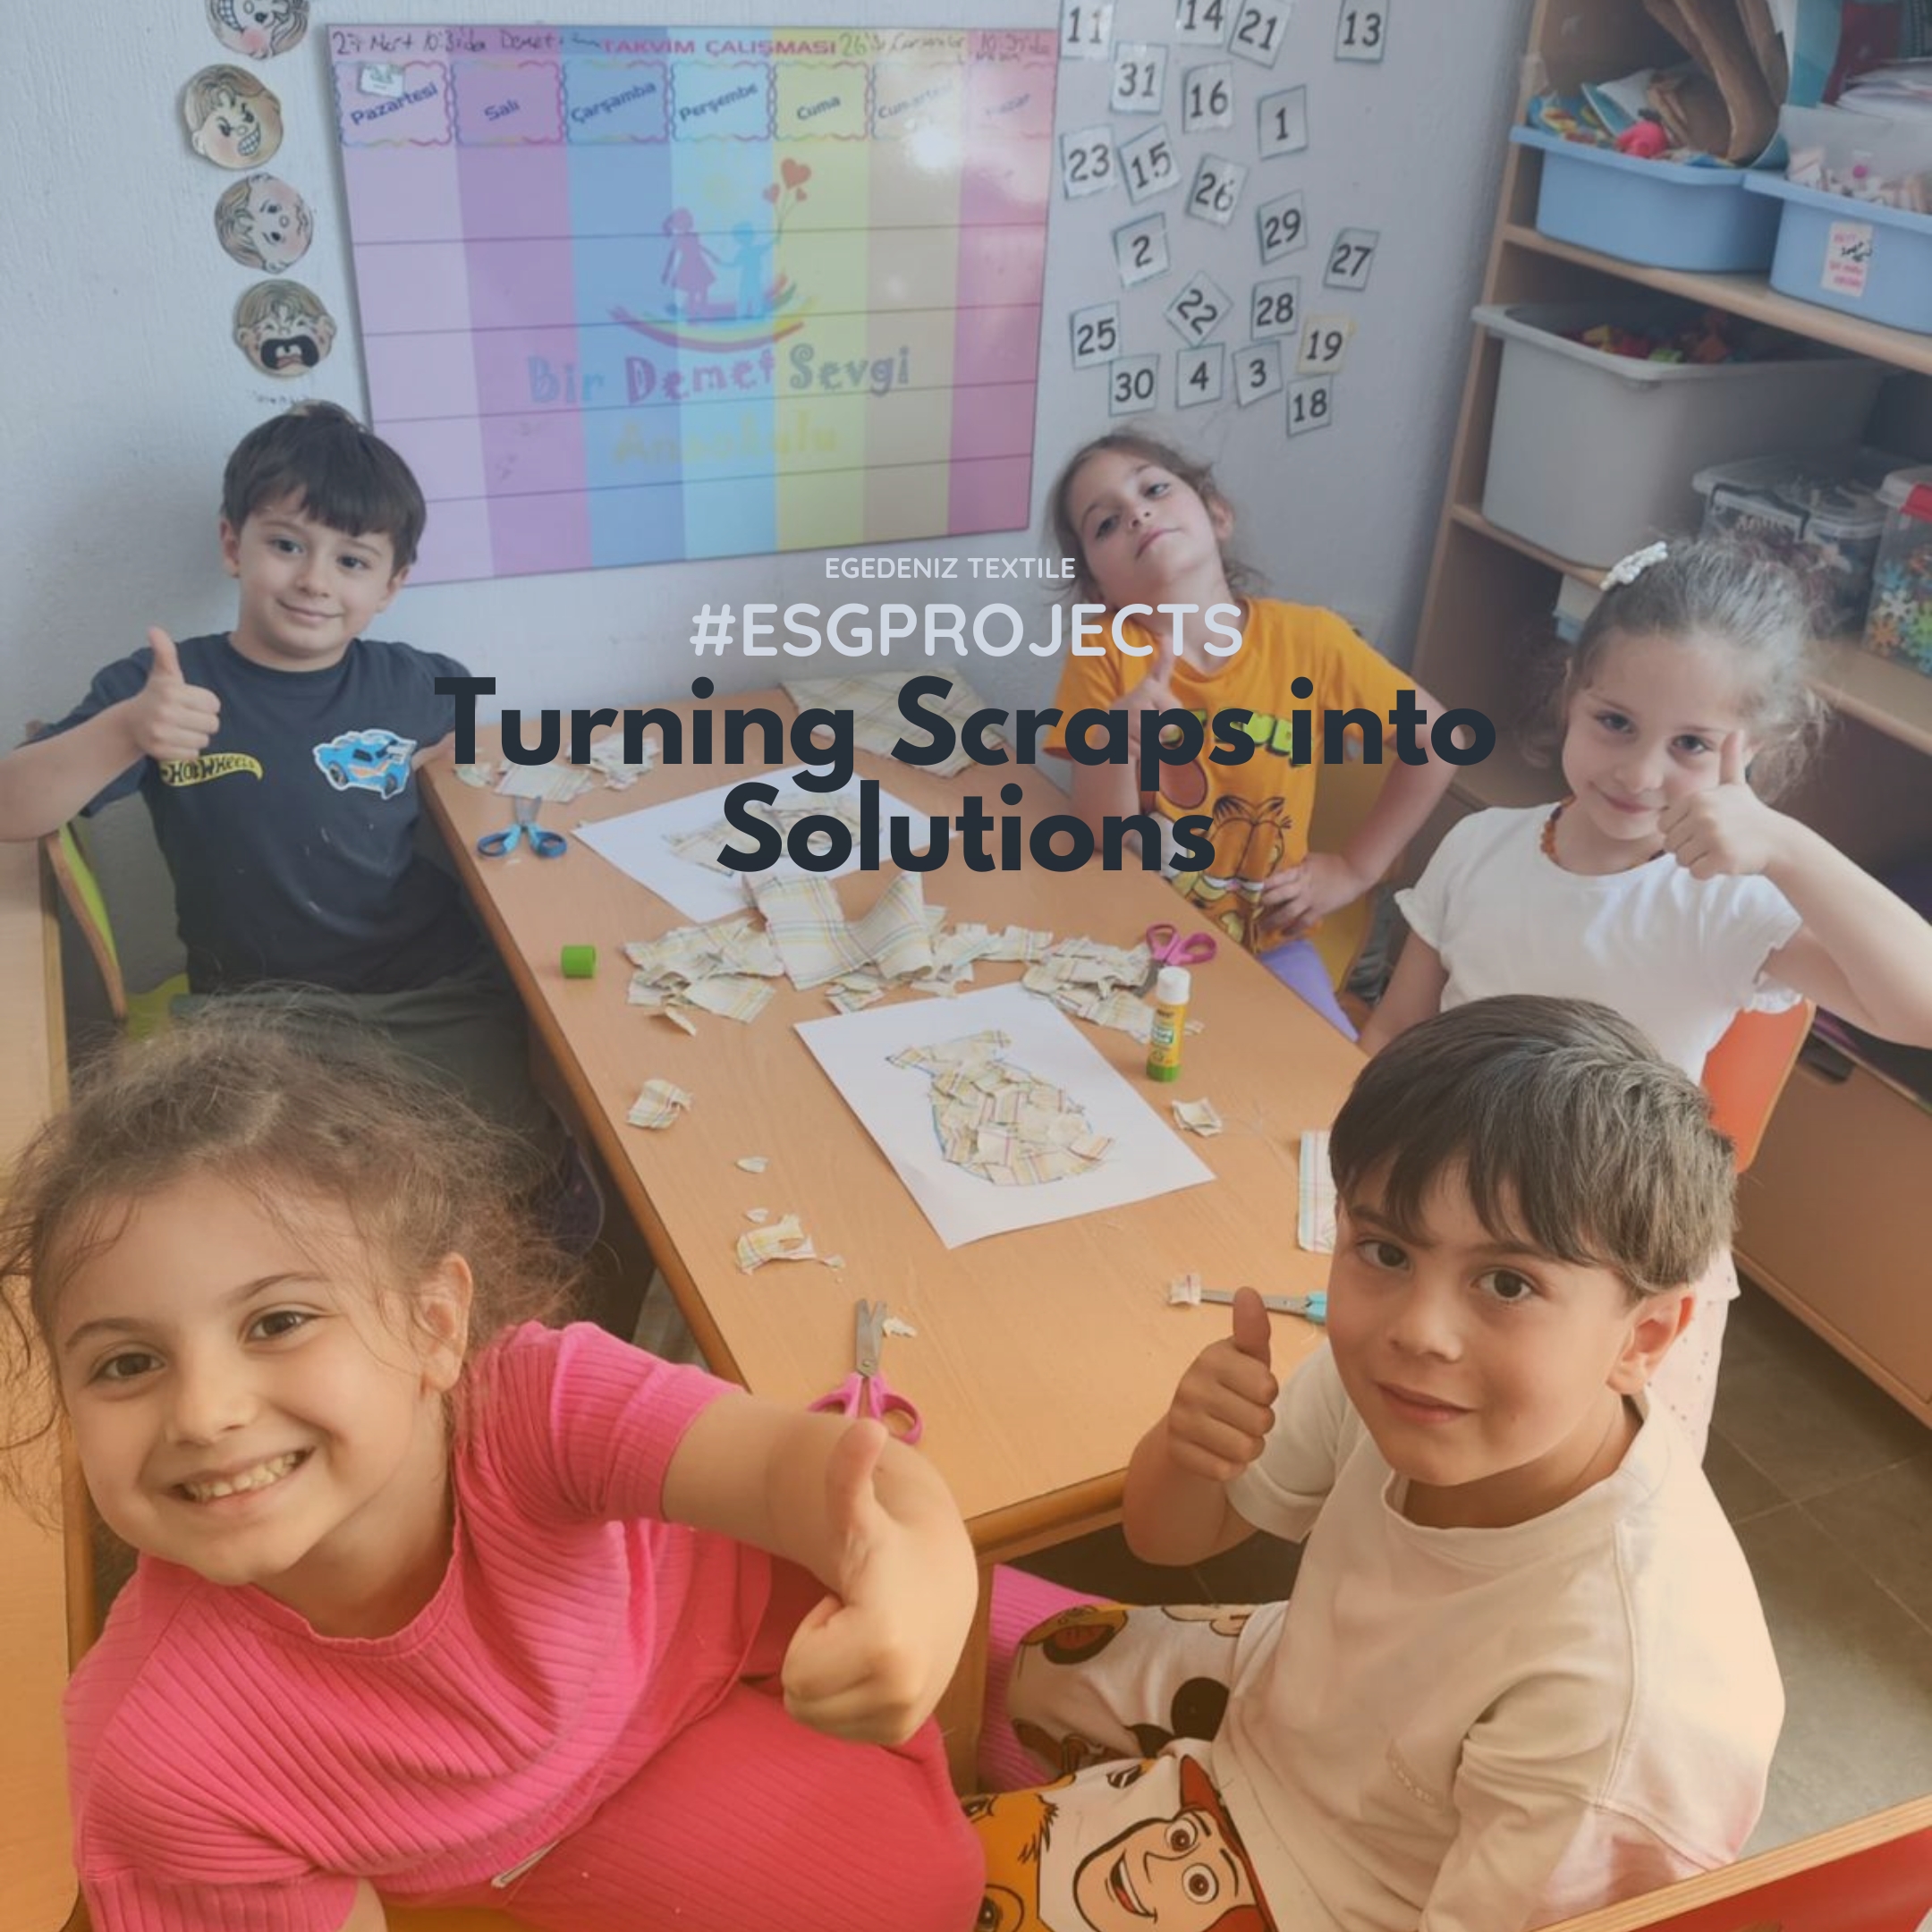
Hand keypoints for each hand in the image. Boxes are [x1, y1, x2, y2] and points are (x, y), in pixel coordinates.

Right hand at [122, 629, 219, 761]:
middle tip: (186, 718)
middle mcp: (165, 711)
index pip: (214, 704)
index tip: (190, 703)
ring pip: (204, 741)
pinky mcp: (161, 752)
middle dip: (203, 722)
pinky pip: (193, 755)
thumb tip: (154, 629)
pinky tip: (174, 741)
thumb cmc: (156, 696)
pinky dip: (188, 751)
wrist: (131, 723)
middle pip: (212, 724)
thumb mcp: (163, 674)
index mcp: (172, 691)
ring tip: (180, 729)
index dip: (206, 705)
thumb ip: (165, 652)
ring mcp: (162, 733)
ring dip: (196, 737)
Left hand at [780, 1419, 971, 1745]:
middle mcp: (900, 1693)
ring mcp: (904, 1718)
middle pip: (800, 1699)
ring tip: (864, 1632)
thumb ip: (848, 1475)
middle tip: (852, 1617)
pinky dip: (844, 1696)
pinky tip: (874, 1655)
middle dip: (815, 1656)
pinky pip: (836, 1729)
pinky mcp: (902, 1732)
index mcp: (885, 1647)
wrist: (942, 1578)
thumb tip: (863, 1427)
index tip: (847, 1603)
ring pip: (814, 1716)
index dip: (812, 1633)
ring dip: (827, 1675)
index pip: (794, 1675)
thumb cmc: (890, 1545)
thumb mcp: (860, 1513)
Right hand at [1112, 628, 1182, 754]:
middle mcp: (1136, 703)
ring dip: (1152, 742)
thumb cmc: (1139, 704)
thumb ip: (1164, 662)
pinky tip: (1131, 741)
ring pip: (1157, 742)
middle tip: (1148, 723)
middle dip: (1164, 733)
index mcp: (1149, 688)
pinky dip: (1141, 752)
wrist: (1109, 727)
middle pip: (1170, 730)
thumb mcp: (1154, 681)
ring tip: (1139, 732)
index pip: (1178, 713)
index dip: (1173, 717)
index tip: (1157, 707)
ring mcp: (1125, 723)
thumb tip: (1168, 636)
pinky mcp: (1118, 741)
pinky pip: (1143, 752)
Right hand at [1164, 1287, 1278, 1482]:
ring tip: (1234, 1433)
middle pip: (1261, 1422)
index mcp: (1211, 1358)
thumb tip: (1247, 1291)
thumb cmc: (1230, 1386)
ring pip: (1246, 1449)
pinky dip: (1232, 1467)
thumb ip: (1253, 1329)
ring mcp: (1182, 1421)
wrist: (1186, 1427)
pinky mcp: (1179, 1453)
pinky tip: (1219, 1451)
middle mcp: (1191, 1386)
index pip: (1267, 1387)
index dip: (1268, 1393)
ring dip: (1250, 1447)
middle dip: (1261, 1423)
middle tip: (1243, 1414)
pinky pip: (1227, 1471)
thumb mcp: (1246, 1357)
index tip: (1252, 1388)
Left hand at [1257, 850, 1367, 938]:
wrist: (1354, 872)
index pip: (1278, 877)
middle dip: (1264, 903)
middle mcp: (1302, 885)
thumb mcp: (1310, 859)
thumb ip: (1295, 865)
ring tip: (1262, 926)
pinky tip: (1283, 933)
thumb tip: (1277, 867)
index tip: (1250, 888)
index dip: (1264, 884)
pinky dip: (1292, 929)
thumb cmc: (1331, 864)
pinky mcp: (1319, 910)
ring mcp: (1310, 899)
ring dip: (1273, 920)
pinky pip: (1303, 922)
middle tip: (1250, 909)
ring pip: (1288, 912)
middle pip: (1279, 895)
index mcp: (1299, 870)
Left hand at [1659, 733, 1790, 879]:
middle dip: (1689, 848)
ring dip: (1699, 860)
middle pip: (1670, 845)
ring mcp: (1712, 836)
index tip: (1705, 827)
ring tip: (1720, 848)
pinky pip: (1696, 873)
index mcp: (1697, 799)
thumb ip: (1729, 760)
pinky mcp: (1721, 857)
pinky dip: (1708, 872)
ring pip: (1681, 860)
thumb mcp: (1736, 786)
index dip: (1681, 831)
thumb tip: (1738, 729)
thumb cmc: (1750, 814)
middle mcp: (1702, 815)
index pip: (1664, 826)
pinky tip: (1726, 860)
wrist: (1778, 840)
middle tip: (1715, 841)